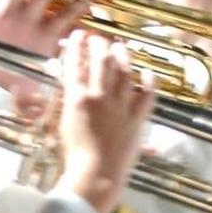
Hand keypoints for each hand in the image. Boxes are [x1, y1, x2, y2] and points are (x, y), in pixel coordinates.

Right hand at [58, 31, 154, 212]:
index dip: (76, 46)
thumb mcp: (61, 124)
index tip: (78, 35)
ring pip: (125, 73)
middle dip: (100, 45)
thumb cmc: (73, 157)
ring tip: (121, 46)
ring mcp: (120, 107)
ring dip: (123, 56)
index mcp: (76, 98)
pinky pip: (147, 96)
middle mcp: (99, 97)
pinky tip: (149, 72)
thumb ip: (67, 102)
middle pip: (101, 61)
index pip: (75, 64)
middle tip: (99, 38)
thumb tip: (69, 86)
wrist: (94, 176)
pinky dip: (150, 82)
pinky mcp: (136, 120)